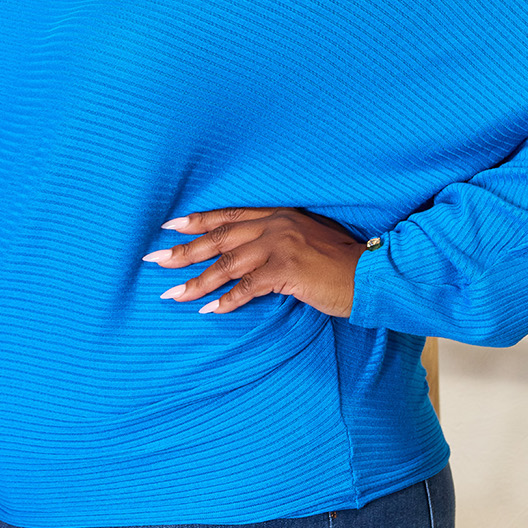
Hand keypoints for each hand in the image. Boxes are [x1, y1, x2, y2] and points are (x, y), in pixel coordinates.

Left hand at [142, 206, 366, 316]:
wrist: (372, 273)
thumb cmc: (342, 263)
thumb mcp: (307, 241)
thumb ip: (278, 242)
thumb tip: (248, 260)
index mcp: (279, 215)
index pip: (229, 216)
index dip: (197, 221)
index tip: (169, 227)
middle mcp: (276, 226)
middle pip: (219, 238)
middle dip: (184, 250)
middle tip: (155, 260)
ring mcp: (281, 246)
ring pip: (227, 264)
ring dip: (196, 282)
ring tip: (173, 294)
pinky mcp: (287, 271)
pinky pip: (247, 288)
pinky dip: (227, 301)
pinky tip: (209, 311)